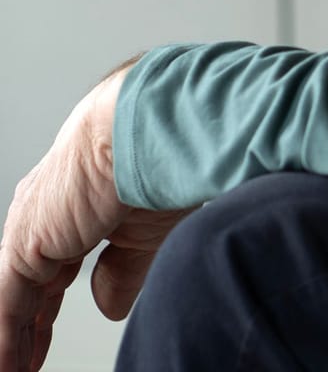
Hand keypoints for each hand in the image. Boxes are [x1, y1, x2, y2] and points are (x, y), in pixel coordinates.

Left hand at [0, 68, 194, 371]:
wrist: (152, 127)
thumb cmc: (163, 158)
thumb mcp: (145, 232)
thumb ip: (122, 270)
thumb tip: (109, 305)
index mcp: (74, 204)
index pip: (49, 272)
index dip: (44, 312)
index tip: (38, 342)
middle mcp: (45, 215)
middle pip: (26, 289)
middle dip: (25, 330)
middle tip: (23, 364)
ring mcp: (32, 229)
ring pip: (13, 300)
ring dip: (14, 341)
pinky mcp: (27, 244)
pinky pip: (10, 304)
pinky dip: (10, 339)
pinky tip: (15, 366)